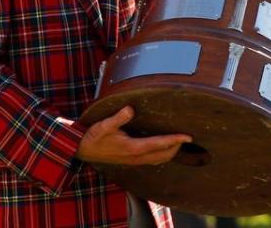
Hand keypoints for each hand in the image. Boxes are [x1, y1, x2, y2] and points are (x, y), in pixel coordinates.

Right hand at [76, 106, 191, 165]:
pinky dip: (161, 155)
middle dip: (176, 147)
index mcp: (133, 148)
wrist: (83, 151)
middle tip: (186, 138)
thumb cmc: (94, 137)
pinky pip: (151, 160)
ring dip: (170, 152)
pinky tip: (162, 148)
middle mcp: (136, 157)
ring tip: (178, 143)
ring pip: (158, 159)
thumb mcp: (105, 125)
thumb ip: (119, 117)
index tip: (187, 136)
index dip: (175, 140)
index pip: (159, 144)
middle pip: (163, 155)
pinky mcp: (131, 160)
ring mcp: (134, 160)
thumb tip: (130, 109)